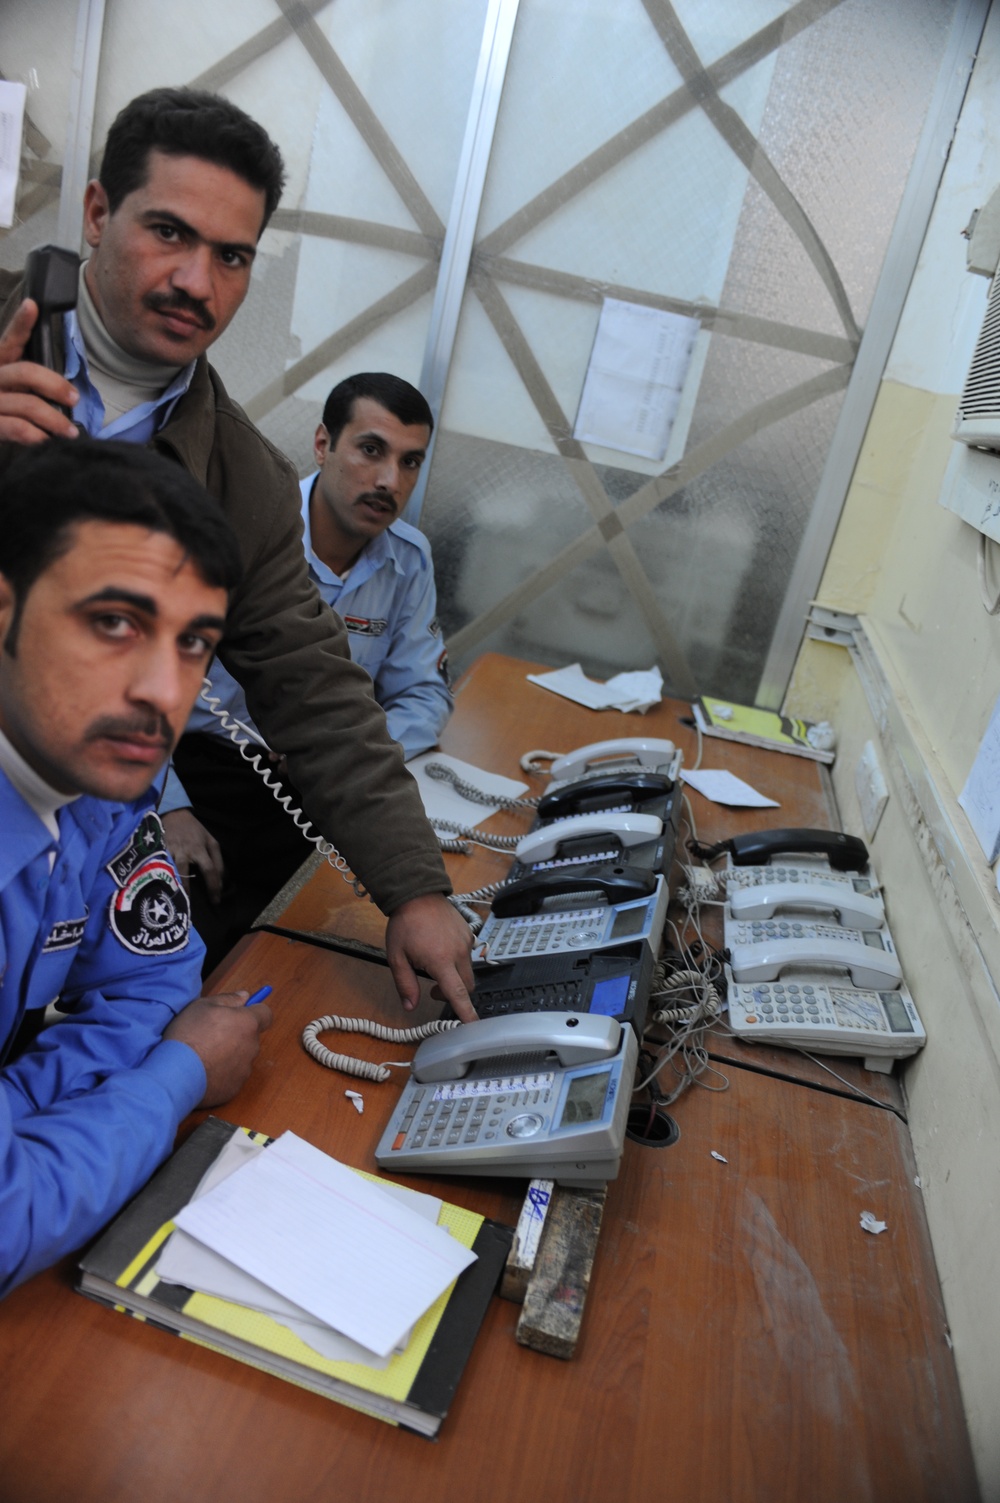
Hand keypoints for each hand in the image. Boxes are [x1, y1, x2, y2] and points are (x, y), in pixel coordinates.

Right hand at [0, 299, 79, 443]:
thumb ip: (31, 381)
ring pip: (28, 404)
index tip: (33, 306)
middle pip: (26, 372)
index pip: (11, 339)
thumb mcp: (12, 387)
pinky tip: (47, 441)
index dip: (21, 323)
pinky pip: (18, 428)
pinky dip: (38, 437)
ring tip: (70, 432)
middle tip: (74, 398)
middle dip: (56, 385)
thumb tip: (68, 392)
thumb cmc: (3, 406)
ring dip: (55, 420)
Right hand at [162, 808, 224, 902]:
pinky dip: (157, 878)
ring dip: (170, 887)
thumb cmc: (194, 831)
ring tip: (171, 901)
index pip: (210, 870)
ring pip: (169, 872)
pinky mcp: (156, 851)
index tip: (215, 901)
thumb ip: (218, 861)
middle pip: (185, 874)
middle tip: (188, 907)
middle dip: (186, 891)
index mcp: (200, 849)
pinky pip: (156, 867)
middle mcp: (184, 852)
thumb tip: (222, 882)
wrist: (174, 814)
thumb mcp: (211, 841)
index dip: (214, 886)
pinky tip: (157, 889)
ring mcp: (169, 851)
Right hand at [164, 991, 271, 1106]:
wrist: (177, 1074)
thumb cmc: (189, 1035)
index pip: (266, 1014)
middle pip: (251, 1036)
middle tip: (213, 1035)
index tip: (241, 1013)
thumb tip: (245, 996)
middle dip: (237, 1034)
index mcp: (248, 1024)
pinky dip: (222, 1072)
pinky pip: (232, 1076)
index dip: (255, 1012)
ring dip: (230, 1054)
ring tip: (205, 1055)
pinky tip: (204, 1071)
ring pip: (242, 1057)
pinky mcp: (235, 1088)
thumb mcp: (203, 1006)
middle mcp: (252, 1047)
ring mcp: (245, 1070)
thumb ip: (228, 999)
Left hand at [385, 893, 476, 1022]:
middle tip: (431, 988)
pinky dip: (457, 961)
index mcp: (440, 960)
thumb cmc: (404, 924)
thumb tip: (410, 1006)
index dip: (466, 1012)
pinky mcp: (468, 934)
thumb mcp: (396, 957)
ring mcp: (465, 942)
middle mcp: (458, 953)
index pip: (457, 993)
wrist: (417, 894)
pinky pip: (467, 956)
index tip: (473, 1025)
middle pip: (465, 986)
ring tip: (434, 965)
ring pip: (467, 972)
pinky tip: (441, 950)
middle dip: (452, 994)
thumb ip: (405, 984)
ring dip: (454, 977)